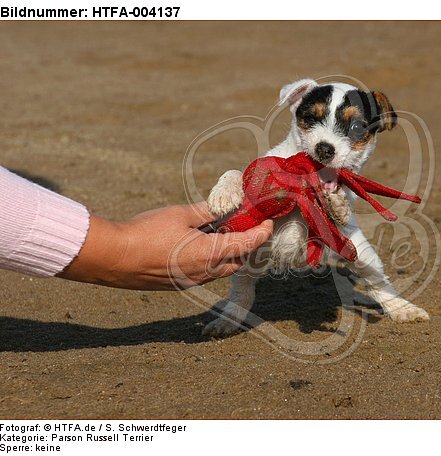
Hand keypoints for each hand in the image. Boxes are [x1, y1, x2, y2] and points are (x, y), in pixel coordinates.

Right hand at [58, 203, 272, 289]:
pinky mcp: (178, 284)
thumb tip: (227, 204)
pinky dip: (212, 262)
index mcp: (210, 254)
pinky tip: (202, 246)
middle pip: (238, 261)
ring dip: (229, 255)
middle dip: (247, 246)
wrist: (114, 258)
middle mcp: (205, 272)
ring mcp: (191, 281)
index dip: (261, 233)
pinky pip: (205, 274)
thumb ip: (208, 211)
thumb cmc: (146, 233)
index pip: (247, 245)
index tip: (268, 222)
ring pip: (222, 270)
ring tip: (224, 234)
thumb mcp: (180, 214)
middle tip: (246, 227)